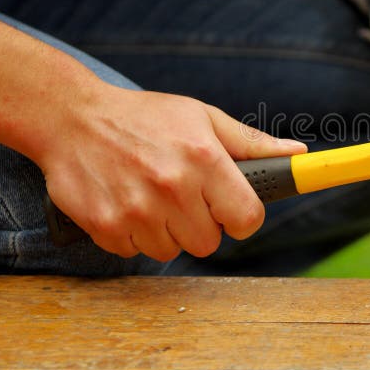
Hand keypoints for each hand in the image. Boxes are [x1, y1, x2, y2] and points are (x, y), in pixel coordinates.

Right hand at [38, 85, 305, 261]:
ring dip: (167, 231)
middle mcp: (172, 187)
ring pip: (172, 251)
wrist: (71, 117)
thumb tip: (298, 153)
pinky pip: (135, 252)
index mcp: (204, 159)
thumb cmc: (146, 117)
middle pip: (209, 242)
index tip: (231, 210)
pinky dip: (135, 234)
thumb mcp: (203, 118)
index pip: (247, 218)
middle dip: (203, 224)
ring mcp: (136, 210)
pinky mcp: (105, 226)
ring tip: (153, 196)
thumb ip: (252, 143)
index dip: (242, 217)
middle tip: (185, 196)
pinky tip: (128, 202)